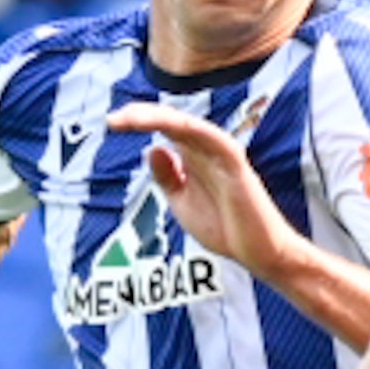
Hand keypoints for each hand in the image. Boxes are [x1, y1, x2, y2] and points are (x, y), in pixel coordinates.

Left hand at [107, 104, 285, 280]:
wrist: (257, 253)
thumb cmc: (225, 228)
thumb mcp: (182, 202)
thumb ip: (167, 177)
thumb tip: (152, 149)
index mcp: (193, 157)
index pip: (163, 130)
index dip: (138, 122)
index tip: (111, 124)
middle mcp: (206, 150)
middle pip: (171, 121)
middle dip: (140, 116)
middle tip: (113, 119)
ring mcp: (221, 154)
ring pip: (187, 125)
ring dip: (158, 118)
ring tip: (130, 118)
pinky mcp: (235, 164)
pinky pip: (212, 138)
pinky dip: (190, 129)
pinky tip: (167, 125)